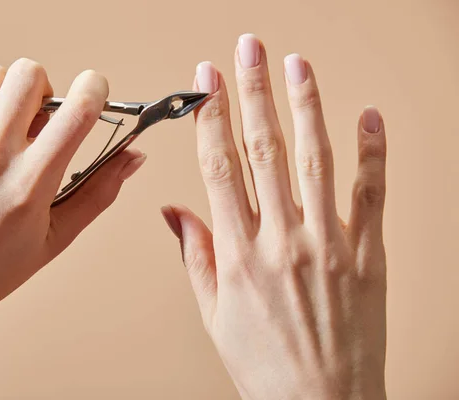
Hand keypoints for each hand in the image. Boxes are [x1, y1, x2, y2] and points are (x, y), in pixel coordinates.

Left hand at [0, 59, 145, 398]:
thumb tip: (133, 157)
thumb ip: (100, 192)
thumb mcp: (56, 238)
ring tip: (6, 129)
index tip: (95, 91)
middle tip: (41, 118)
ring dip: (8, 94)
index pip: (76, 110)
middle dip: (45, 88)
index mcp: (30, 184)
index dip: (94, 88)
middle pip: (27, 75)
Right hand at [161, 34, 386, 399]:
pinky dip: (372, 152)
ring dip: (306, 106)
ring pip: (316, 159)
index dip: (211, 117)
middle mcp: (283, 240)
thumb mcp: (214, 314)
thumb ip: (196, 255)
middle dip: (254, 91)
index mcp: (239, 254)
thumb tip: (175, 212)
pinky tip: (366, 117)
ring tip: (298, 66)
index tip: (206, 83)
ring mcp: (329, 244)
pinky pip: (372, 194)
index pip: (220, 166)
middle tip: (249, 50)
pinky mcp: (367, 255)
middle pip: (265, 149)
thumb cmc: (265, 364)